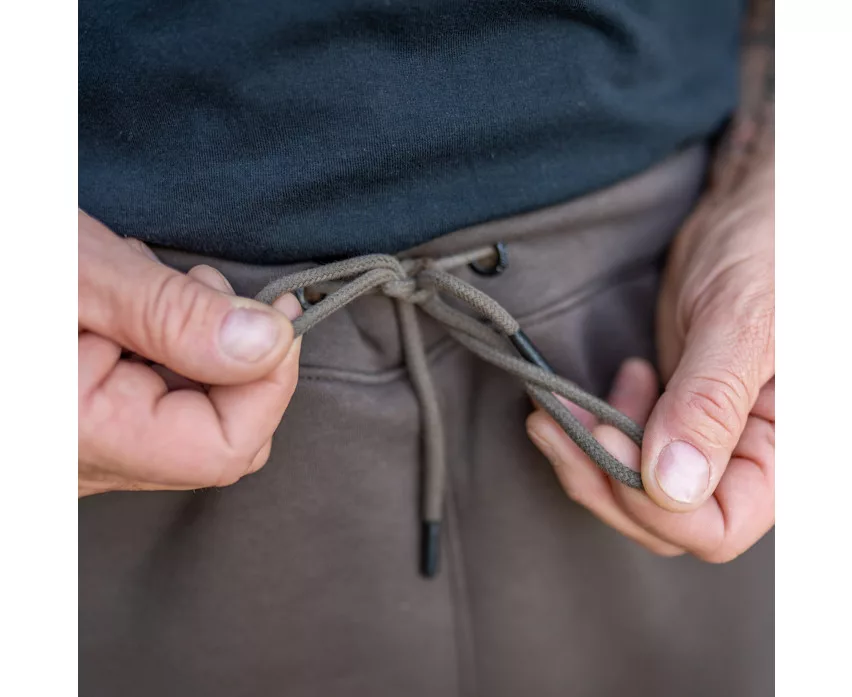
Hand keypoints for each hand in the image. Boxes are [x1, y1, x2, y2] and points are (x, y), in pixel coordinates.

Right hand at [78, 211, 301, 495]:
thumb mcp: (76, 271)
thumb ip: (176, 315)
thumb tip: (268, 345)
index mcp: (76, 436)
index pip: (222, 448)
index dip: (269, 383)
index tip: (278, 316)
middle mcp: (78, 461)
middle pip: (214, 439)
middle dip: (230, 360)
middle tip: (200, 289)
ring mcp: (78, 449)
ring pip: (188, 419)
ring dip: (194, 348)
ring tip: (142, 286)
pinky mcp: (77, 426)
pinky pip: (154, 404)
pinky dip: (165, 351)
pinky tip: (129, 306)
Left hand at [527, 154, 773, 561]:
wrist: (752, 212)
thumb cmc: (772, 248)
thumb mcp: (743, 323)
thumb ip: (711, 403)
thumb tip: (673, 487)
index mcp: (785, 451)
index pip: (715, 528)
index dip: (650, 505)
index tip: (606, 440)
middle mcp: (747, 458)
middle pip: (662, 519)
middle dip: (601, 477)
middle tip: (560, 421)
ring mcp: (706, 440)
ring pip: (634, 490)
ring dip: (585, 457)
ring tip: (560, 407)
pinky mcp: (672, 416)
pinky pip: (624, 451)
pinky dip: (590, 435)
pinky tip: (588, 399)